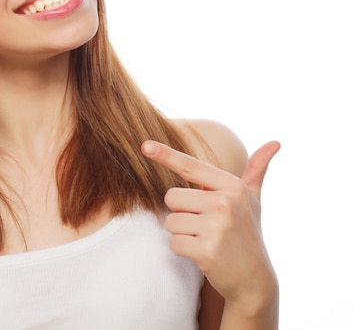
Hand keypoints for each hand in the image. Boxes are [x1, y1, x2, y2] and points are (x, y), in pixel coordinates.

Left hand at [141, 140, 279, 307]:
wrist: (255, 280)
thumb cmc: (247, 233)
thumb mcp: (254, 200)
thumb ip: (257, 170)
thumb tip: (275, 141)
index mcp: (233, 186)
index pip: (191, 167)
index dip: (166, 155)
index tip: (145, 146)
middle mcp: (225, 203)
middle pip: (171, 197)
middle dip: (181, 212)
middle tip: (205, 225)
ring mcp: (216, 227)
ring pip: (170, 221)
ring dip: (181, 233)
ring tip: (205, 239)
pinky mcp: (206, 250)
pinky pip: (173, 242)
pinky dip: (183, 250)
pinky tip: (203, 254)